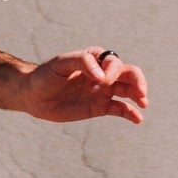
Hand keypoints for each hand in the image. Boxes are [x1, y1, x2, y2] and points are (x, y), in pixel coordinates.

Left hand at [22, 48, 147, 123]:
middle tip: (141, 93)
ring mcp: (102, 90)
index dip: (113, 71)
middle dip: (138, 81)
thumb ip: (82, 63)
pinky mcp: (99, 106)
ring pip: (128, 91)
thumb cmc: (46, 75)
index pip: (113, 62)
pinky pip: (120, 109)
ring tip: (143, 104)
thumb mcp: (60, 64)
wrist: (34, 95)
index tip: (101, 81)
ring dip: (139, 96)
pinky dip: (130, 113)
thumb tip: (101, 75)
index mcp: (95, 58)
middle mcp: (102, 73)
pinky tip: (137, 119)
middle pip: (129, 74)